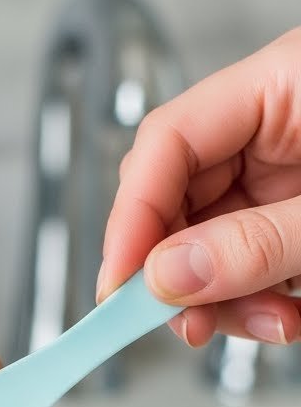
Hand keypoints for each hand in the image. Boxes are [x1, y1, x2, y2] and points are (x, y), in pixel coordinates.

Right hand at [97, 29, 300, 347]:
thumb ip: (258, 242)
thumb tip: (168, 277)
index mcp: (283, 82)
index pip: (169, 140)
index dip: (134, 216)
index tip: (122, 286)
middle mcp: (276, 123)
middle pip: (181, 195)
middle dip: (179, 270)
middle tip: (181, 323)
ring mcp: (288, 168)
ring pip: (212, 239)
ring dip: (227, 298)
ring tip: (271, 325)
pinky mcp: (299, 210)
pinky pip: (252, 257)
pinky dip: (260, 298)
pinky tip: (287, 316)